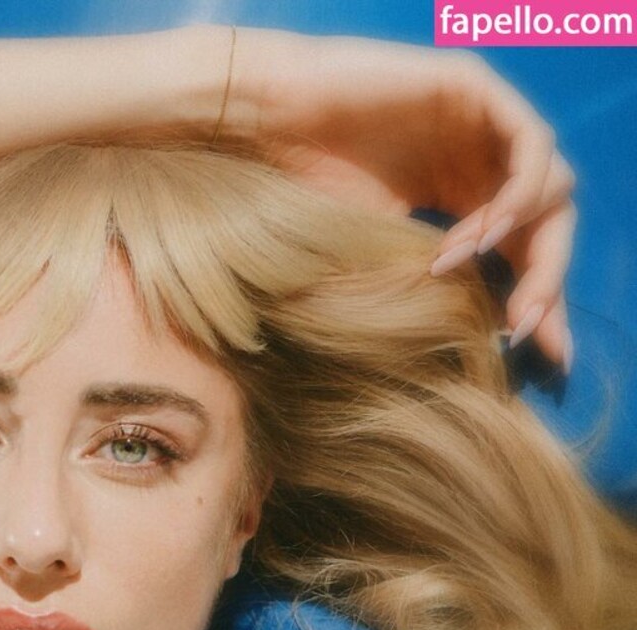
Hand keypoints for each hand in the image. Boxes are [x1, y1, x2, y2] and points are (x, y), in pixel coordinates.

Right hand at [224, 30, 575, 368]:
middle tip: (523, 327)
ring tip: (477, 266)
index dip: (541, 301)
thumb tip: (465, 354)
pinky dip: (519, 194)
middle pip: (549, 224)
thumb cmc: (298, 194)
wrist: (264, 128)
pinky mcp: (474, 87)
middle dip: (548, 281)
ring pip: (551, 187)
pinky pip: (531, 144)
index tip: (547, 356)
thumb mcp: (372, 259)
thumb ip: (424, 290)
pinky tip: (486, 233)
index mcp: (462, 200)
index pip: (524, 252)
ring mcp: (482, 124)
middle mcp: (481, 161)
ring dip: (526, 239)